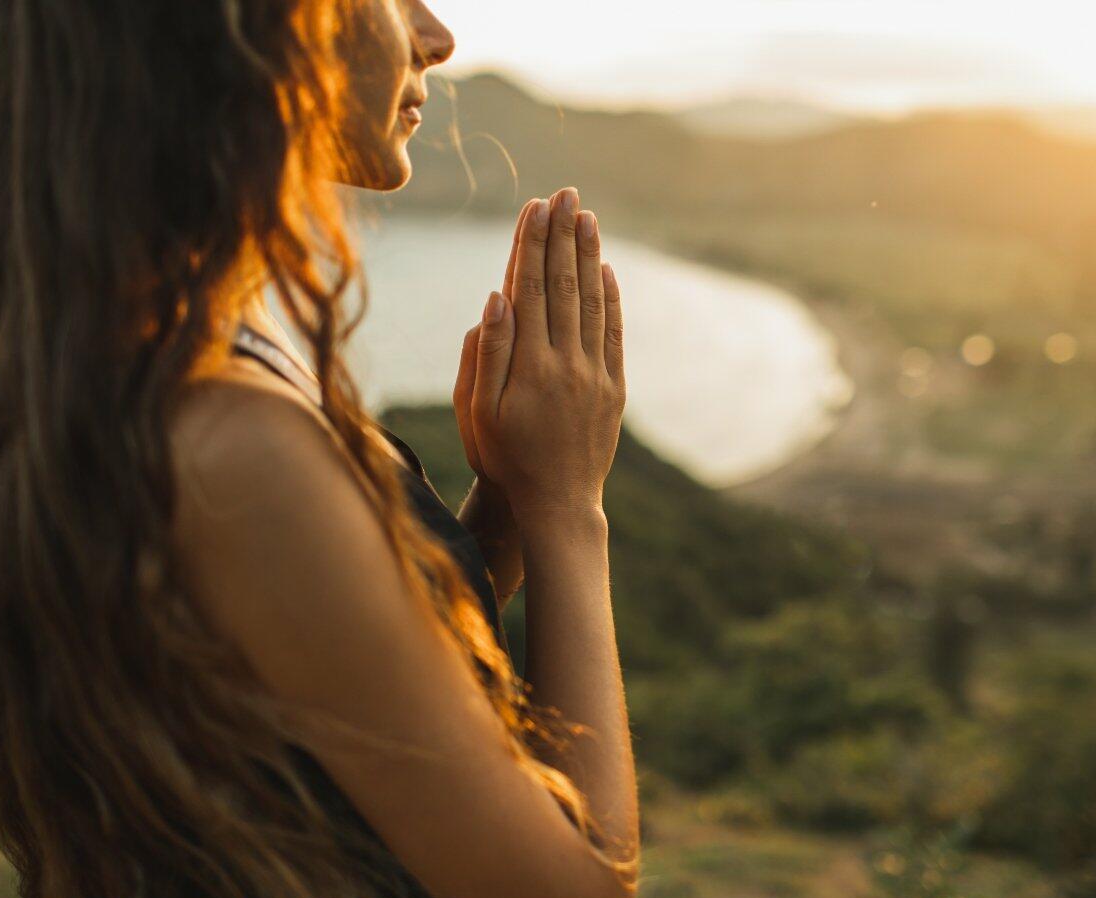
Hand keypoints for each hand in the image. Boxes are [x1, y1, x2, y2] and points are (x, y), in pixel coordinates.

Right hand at [466, 187, 625, 528]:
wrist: (558, 505)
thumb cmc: (506, 458)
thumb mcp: (481, 411)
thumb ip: (487, 353)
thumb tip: (497, 297)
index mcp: (530, 365)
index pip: (530, 289)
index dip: (531, 244)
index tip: (534, 206)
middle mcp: (567, 363)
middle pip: (564, 286)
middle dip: (562, 236)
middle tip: (565, 193)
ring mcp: (596, 375)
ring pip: (592, 303)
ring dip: (588, 256)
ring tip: (586, 216)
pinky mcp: (614, 390)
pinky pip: (614, 334)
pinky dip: (611, 299)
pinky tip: (605, 270)